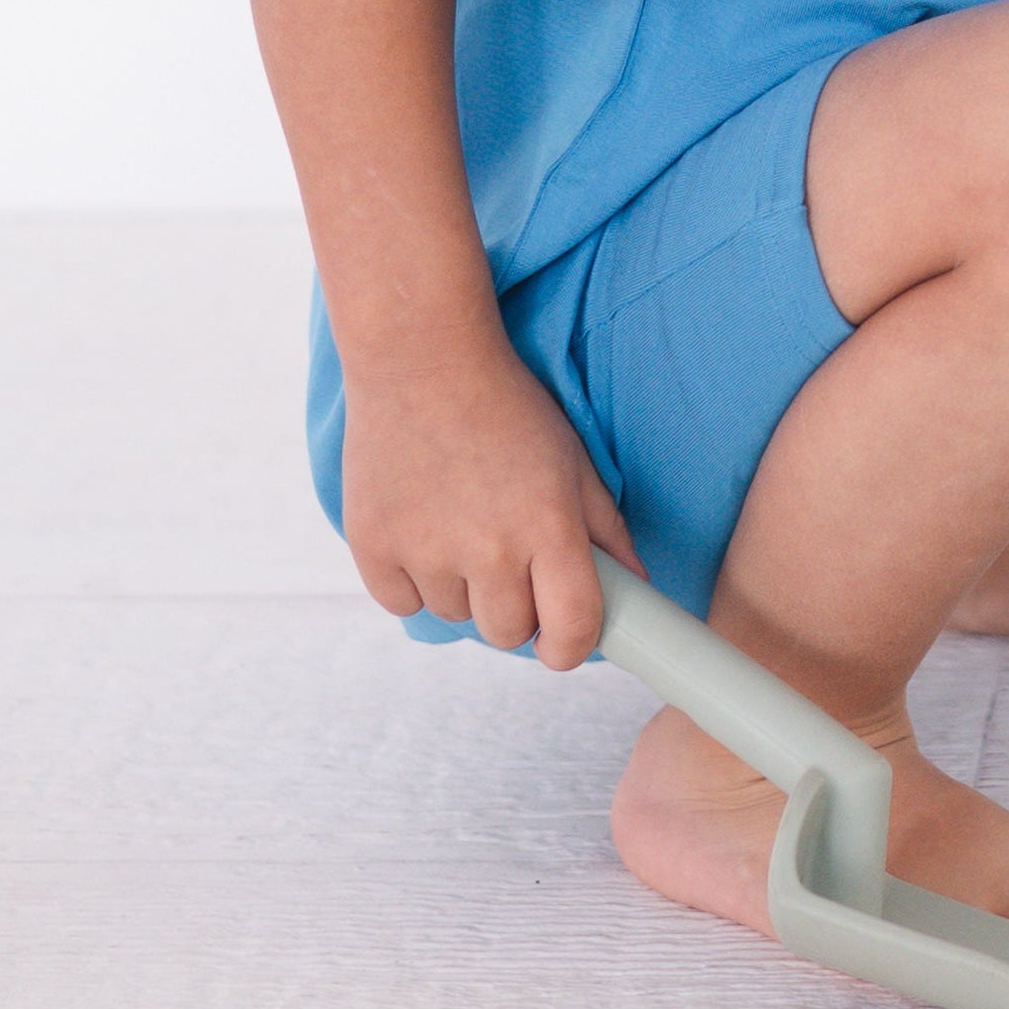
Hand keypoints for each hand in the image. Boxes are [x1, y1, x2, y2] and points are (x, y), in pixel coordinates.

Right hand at [340, 335, 641, 669]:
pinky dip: (414, 579)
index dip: (574, 647)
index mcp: (549, 528)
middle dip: (518, 610)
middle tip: (512, 561)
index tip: (565, 642)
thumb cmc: (510, 408)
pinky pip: (403, 602)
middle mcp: (489, 549)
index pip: (573, 629)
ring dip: (465, 589)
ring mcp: (426, 552)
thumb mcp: (574, 461)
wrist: (422, 361)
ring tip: (463, 525)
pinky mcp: (373, 549)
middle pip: (509, 633)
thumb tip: (635, 587)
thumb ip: (607, 530)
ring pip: (456, 617)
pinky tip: (424, 527)